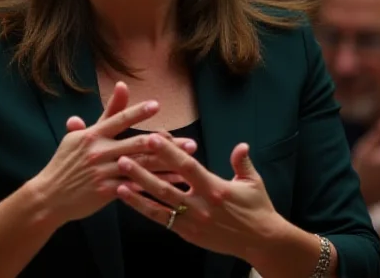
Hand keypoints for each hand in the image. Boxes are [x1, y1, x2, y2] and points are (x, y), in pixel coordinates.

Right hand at [65, 88, 196, 186]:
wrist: (49, 196)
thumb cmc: (66, 163)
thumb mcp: (80, 137)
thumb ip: (105, 114)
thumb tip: (122, 85)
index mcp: (92, 135)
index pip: (119, 119)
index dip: (138, 112)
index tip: (157, 105)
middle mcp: (99, 151)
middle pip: (137, 144)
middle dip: (167, 144)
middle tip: (190, 142)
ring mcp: (102, 171)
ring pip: (141, 167)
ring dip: (167, 166)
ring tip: (188, 163)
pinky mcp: (105, 191)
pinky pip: (135, 187)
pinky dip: (154, 185)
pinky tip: (171, 186)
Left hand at [115, 134, 283, 259]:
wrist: (260, 242)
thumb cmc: (257, 208)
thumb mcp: (253, 182)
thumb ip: (242, 162)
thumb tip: (241, 145)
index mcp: (216, 189)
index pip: (188, 167)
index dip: (170, 152)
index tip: (153, 138)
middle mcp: (201, 206)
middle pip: (166, 187)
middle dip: (143, 172)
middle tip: (123, 157)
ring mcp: (192, 222)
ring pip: (159, 205)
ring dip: (138, 192)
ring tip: (119, 179)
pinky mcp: (187, 233)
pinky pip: (162, 220)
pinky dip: (144, 209)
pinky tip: (130, 199)